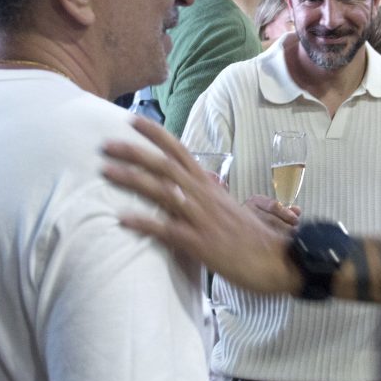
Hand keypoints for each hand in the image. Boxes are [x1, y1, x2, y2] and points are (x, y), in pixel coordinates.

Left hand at [102, 116, 300, 295]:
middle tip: (106, 144)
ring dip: (132, 179)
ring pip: (163, 190)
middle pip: (166, 165)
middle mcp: (204, 195)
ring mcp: (201, 218)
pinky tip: (121, 219)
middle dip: (135, 152)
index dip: (156, 134)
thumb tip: (201, 180)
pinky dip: (143, 222)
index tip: (133, 120)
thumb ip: (210, 193)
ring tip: (105, 171)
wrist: (275, 260)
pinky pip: (167, 229)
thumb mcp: (229, 207)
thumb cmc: (251, 237)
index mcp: (210, 185)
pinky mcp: (199, 242)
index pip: (180, 151)